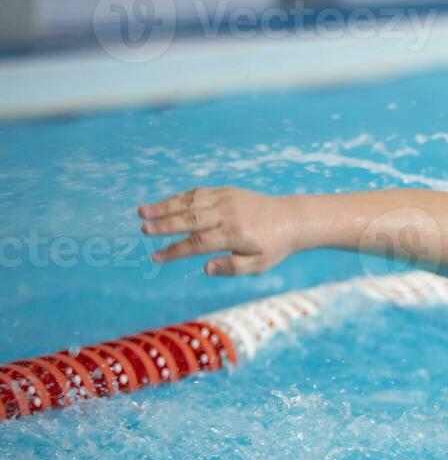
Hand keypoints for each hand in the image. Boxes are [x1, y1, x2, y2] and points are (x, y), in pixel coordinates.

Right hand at [139, 186, 297, 275]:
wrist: (293, 218)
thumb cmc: (274, 245)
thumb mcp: (259, 264)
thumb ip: (232, 267)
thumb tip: (205, 268)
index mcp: (235, 234)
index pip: (198, 243)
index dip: (175, 250)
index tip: (156, 257)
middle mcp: (228, 214)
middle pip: (190, 218)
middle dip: (164, 224)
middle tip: (142, 228)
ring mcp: (226, 199)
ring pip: (191, 201)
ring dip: (165, 206)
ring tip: (142, 211)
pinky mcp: (227, 191)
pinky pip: (199, 192)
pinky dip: (179, 197)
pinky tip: (163, 203)